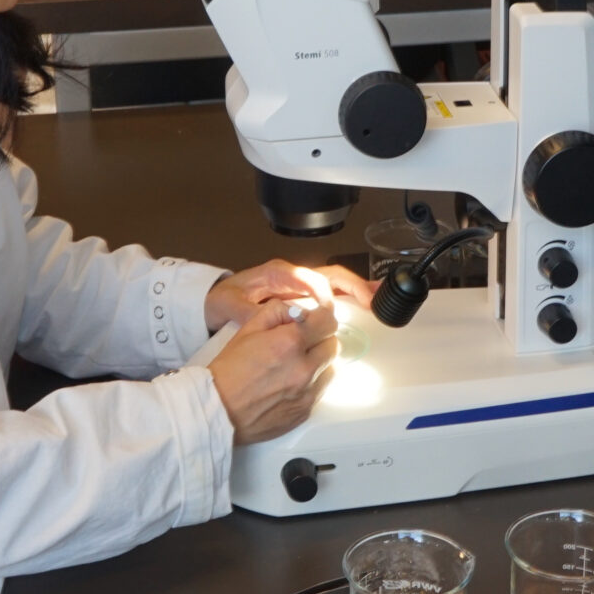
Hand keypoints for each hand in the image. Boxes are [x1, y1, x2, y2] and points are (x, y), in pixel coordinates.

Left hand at [205, 260, 375, 331]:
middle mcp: (293, 275)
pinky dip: (350, 296)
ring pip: (335, 282)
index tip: (331, 310)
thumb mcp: (227, 304)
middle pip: (330, 276)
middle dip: (353, 286)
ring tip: (380, 297)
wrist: (213, 299)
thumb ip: (245, 312)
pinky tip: (367, 302)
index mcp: (278, 273)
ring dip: (357, 289)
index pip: (309, 279)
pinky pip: (330, 292)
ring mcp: (300, 284)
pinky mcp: (302, 293)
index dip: (323, 294)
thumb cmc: (221, 299)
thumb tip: (264, 320)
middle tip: (373, 300)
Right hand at [206, 299, 340, 445]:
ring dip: (319, 363)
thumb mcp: (246, 330)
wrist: (217, 410)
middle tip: (302, 344)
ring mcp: (306, 393)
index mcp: (289, 343)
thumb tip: (298, 312)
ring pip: (330, 368)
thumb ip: (276, 312)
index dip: (321, 319)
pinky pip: (320, 391)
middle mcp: (303, 368)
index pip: (328, 322)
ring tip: (295, 365)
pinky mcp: (305, 411)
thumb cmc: (228, 371)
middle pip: (333, 345)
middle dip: (320, 340)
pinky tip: (289, 384)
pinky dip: (311, 384)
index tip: (315, 322)